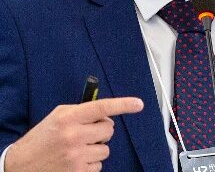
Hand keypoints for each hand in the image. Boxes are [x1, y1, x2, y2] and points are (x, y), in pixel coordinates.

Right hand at [5, 97, 143, 171]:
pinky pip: (99, 164)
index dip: (123, 105)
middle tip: (86, 134)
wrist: (20, 166)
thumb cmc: (41, 139)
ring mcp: (77, 156)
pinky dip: (90, 163)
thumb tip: (106, 114)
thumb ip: (81, 112)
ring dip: (95, 149)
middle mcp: (74, 135)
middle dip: (101, 131)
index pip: (102, 107)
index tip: (138, 104)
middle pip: (109, 129)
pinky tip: (75, 161)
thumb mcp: (57, 117)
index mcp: (68, 118)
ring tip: (76, 149)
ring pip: (106, 149)